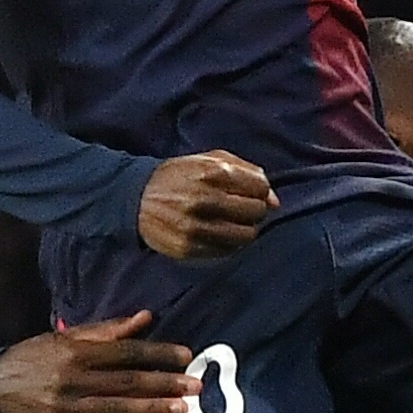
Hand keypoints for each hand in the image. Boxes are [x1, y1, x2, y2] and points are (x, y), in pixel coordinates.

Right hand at [0, 313, 193, 412]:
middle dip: (163, 383)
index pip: (126, 351)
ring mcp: (68, 407)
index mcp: (78, 352)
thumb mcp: (67, 338)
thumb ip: (108, 330)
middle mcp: (74, 378)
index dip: (157, 352)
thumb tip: (146, 317)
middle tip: (195, 386)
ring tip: (180, 411)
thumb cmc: (37, 357)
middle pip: (126, 381)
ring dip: (150, 411)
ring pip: (115, 409)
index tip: (186, 355)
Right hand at [138, 149, 276, 258]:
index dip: (259, 191)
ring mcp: (195, 226)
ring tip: (231, 223)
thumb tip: (275, 201)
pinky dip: (228, 244)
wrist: (137, 197)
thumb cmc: (181, 176)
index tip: (249, 193)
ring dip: (244, 230)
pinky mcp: (188, 248)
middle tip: (240, 209)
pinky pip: (226, 251)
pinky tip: (216, 233)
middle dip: (253, 210)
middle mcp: (204, 199)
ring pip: (245, 236)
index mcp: (212, 172)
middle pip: (255, 212)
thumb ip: (248, 172)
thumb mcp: (210, 161)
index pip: (260, 187)